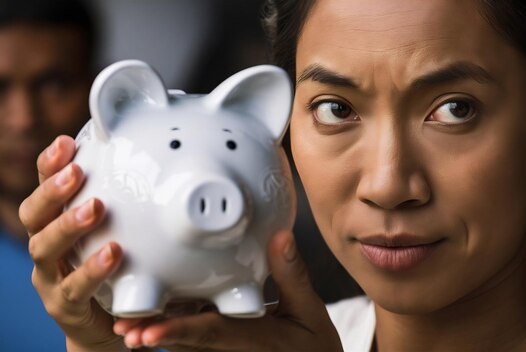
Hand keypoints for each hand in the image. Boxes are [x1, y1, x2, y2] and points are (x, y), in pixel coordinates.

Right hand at [19, 136, 126, 351]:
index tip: (67, 142)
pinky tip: (112, 254)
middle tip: (76, 171)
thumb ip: (126, 205)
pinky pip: (74, 288)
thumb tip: (157, 162)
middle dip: (52, 190)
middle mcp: (46, 247)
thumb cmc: (114, 270)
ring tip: (95, 209)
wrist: (106, 324)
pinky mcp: (64, 306)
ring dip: (68, 225)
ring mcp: (50, 278)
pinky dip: (91, 270)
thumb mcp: (117, 232)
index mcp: (55, 223)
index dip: (50, 165)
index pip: (44, 188)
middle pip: (33, 214)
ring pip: (44, 248)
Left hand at [114, 230, 342, 351]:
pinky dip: (174, 331)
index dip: (177, 333)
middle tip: (121, 328)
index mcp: (252, 339)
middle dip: (153, 335)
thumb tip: (278, 235)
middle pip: (186, 342)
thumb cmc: (315, 346)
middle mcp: (232, 349)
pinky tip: (150, 321)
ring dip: (155, 336)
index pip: (210, 333)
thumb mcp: (310, 311)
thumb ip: (292, 275)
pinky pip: (197, 341)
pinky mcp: (225, 350)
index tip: (146, 333)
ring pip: (186, 345)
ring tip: (123, 326)